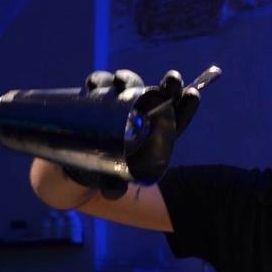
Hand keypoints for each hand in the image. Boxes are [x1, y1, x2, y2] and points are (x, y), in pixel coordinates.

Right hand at [63, 69, 200, 198]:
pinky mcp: (98, 98)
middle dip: (170, 85)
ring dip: (128, 80)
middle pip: (160, 95)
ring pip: (130, 85)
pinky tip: (94, 87)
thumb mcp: (111, 184)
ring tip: (121, 83)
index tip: (192, 95)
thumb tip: (114, 191)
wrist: (79, 168)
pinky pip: (100, 84)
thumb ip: (113, 188)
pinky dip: (98, 82)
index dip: (187, 105)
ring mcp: (121, 103)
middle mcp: (141, 114)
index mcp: (156, 135)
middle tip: (172, 80)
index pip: (177, 117)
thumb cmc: (105, 177)